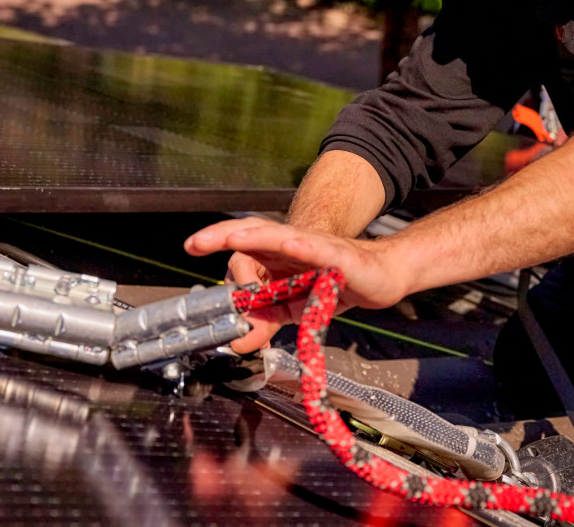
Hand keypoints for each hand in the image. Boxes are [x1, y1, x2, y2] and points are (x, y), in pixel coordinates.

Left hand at [184, 217, 407, 353]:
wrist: (382, 276)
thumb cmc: (337, 283)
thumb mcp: (293, 307)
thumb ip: (264, 320)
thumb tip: (238, 341)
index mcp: (277, 255)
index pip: (241, 244)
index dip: (216, 243)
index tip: (192, 248)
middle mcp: (291, 245)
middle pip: (253, 232)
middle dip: (222, 234)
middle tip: (195, 242)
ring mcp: (314, 247)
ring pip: (280, 236)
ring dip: (255, 237)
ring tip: (232, 238)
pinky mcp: (338, 256)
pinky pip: (317, 249)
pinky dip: (301, 246)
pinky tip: (289, 244)